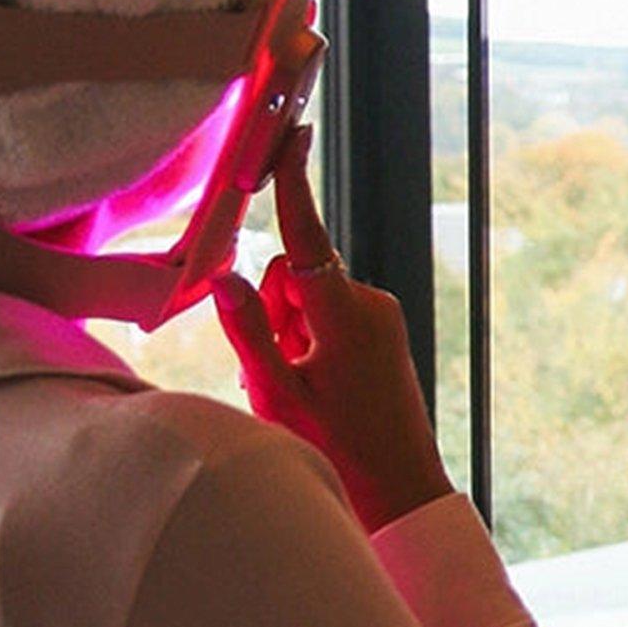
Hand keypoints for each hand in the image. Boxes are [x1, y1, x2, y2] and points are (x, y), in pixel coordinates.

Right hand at [213, 127, 453, 531]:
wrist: (402, 492)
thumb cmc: (339, 450)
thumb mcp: (276, 393)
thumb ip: (247, 329)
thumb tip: (226, 278)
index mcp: (342, 311)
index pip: (305, 235)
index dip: (294, 184)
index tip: (292, 134)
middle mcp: (368, 303)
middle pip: (292, 276)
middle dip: (272, 314)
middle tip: (275, 375)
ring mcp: (381, 317)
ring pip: (307, 301)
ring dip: (288, 337)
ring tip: (298, 392)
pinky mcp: (384, 332)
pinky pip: (330, 318)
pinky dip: (309, 344)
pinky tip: (315, 390)